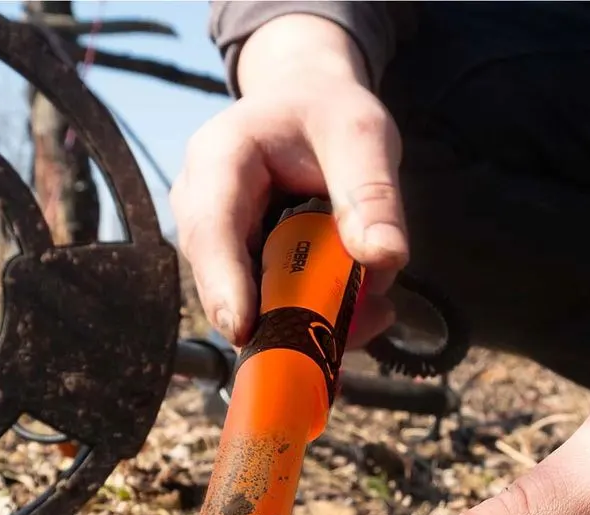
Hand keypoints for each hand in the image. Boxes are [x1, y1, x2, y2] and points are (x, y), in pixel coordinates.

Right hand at [171, 15, 407, 346]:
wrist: (309, 109)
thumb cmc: (327, 114)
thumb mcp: (362, 135)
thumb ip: (373, 193)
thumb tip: (385, 258)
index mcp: (220, 159)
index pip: (212, 229)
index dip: (223, 284)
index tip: (242, 330)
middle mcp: (205, 209)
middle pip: (229, 283)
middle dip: (288, 316)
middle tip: (356, 327)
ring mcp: (222, 247)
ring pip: (257, 308)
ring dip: (317, 320)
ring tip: (375, 306)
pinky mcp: (247, 274)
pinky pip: (279, 312)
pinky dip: (324, 318)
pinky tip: (367, 304)